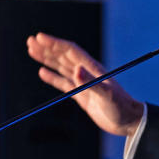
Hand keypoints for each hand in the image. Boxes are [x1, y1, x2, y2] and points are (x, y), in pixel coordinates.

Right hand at [26, 32, 143, 136]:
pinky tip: (42, 72)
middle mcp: (86, 73)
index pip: (70, 51)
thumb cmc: (121, 107)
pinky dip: (52, 77)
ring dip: (47, 58)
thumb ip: (91, 83)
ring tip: (32, 50)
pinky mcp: (81, 95)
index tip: (40, 37)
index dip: (54, 43)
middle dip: (47, 48)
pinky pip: (63, 83)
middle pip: (63, 56)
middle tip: (30, 41)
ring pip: (61, 67)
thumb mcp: (107, 95)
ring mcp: (83, 83)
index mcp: (92, 68)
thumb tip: (76, 69)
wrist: (128, 122)